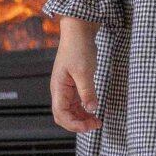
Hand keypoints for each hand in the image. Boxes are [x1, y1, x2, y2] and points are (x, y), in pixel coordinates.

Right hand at [50, 17, 102, 133]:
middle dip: (78, 123)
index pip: (61, 114)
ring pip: (71, 109)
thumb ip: (87, 91)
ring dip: (82, 117)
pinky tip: (93, 108)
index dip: (74, 124)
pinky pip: (76, 101)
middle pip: (64, 115)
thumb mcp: (84, 71)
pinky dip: (84, 108)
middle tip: (95, 124)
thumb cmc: (78, 48)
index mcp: (58, 87)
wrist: (79, 30)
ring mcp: (66, 87)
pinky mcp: (74, 82)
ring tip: (96, 120)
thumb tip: (91, 108)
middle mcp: (60, 89)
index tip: (89, 126)